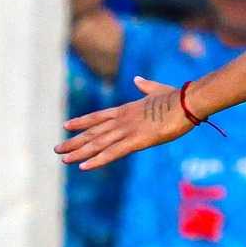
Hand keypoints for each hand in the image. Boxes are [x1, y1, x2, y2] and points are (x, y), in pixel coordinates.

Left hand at [57, 76, 194, 170]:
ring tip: (63, 159)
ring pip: (98, 143)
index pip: (98, 116)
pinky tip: (83, 166)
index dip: (82, 122)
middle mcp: (122, 119)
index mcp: (127, 109)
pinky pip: (113, 153)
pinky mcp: (137, 141)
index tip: (67, 126)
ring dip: (79, 152)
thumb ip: (145, 87)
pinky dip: (97, 160)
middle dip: (74, 141)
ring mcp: (128, 130)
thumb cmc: (178, 96)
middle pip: (93, 131)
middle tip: (58, 149)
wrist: (188, 101)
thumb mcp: (158, 91)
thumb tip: (137, 79)